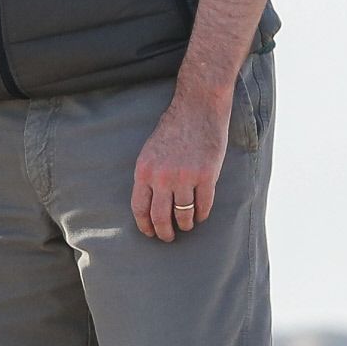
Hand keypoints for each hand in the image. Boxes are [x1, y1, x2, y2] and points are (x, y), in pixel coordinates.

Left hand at [131, 86, 231, 241]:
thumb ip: (149, 176)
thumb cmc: (173, 128)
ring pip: (184, 215)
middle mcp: (162, 176)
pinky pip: (204, 206)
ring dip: (186, 224)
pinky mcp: (207, 176)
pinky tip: (201, 215)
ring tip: (187, 225)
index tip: (150, 233)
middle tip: (168, 237)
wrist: (197, 107)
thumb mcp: (150, 151)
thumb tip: (150, 204)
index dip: (145, 225)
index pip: (140, 208)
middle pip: (161, 217)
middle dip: (164, 232)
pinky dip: (202, 214)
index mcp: (144, 170)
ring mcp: (185, 177)